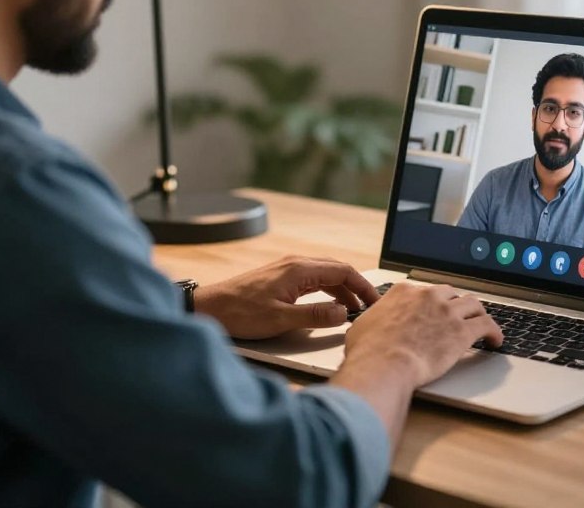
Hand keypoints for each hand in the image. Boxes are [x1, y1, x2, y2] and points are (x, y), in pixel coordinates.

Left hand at [194, 256, 379, 338]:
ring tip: (353, 310)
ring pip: (325, 275)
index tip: (375, 301)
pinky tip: (328, 306)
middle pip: (336, 270)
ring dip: (341, 290)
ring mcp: (287, 270)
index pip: (343, 270)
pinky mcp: (280, 278)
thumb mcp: (280, 319)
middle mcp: (295, 264)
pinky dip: (327, 291)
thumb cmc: (240, 313)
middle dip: (356, 287)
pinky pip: (312, 280)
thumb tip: (343, 314)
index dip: (363, 286)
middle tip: (369, 307)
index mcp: (299, 269)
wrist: (209, 308)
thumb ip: (314, 316)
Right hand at [342, 283, 502, 387]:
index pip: (423, 291)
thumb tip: (369, 326)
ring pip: (473, 304)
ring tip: (481, 323)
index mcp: (404, 292)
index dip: (430, 303)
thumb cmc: (369, 351)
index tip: (432, 312)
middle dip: (454, 304)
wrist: (385, 365)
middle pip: (450, 294)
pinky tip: (495, 340)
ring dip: (477, 313)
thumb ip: (373, 320)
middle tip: (457, 317)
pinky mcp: (462, 331)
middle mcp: (428, 296)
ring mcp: (447, 312)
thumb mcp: (363, 326)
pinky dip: (493, 331)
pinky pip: (486, 325)